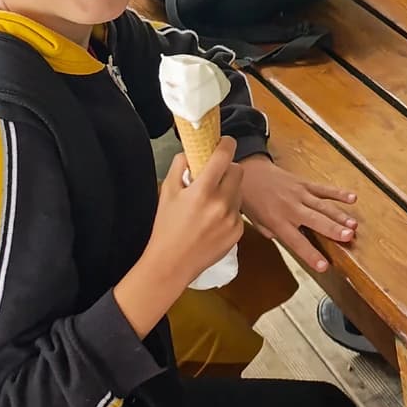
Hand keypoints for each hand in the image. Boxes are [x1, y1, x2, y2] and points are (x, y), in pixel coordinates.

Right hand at [149, 139, 243, 293]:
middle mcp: (221, 203)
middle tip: (214, 175)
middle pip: (238, 170)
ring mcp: (232, 218)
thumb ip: (179, 166)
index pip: (224, 156)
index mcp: (203, 190)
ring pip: (239, 190)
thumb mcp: (166, 192)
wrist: (172, 264)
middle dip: (227, 169)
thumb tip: (190, 152)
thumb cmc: (166, 228)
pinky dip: (229, 209)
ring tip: (211, 201)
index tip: (224, 142)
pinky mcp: (238, 231)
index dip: (226, 144)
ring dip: (229, 189)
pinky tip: (214, 219)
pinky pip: (238, 210)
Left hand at [238, 157, 356, 274]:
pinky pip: (323, 189)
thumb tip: (293, 241)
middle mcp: (290, 208)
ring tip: (353, 224)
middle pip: (315, 221)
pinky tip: (352, 198)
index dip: (310, 254)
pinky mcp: (304, 183)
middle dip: (332, 229)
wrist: (250, 172)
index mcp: (278, 221)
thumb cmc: (252, 201)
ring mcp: (299, 194)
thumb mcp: (258, 223)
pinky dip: (338, 193)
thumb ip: (275, 233)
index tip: (324, 266)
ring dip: (339, 215)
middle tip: (348, 237)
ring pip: (322, 205)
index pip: (296, 241)